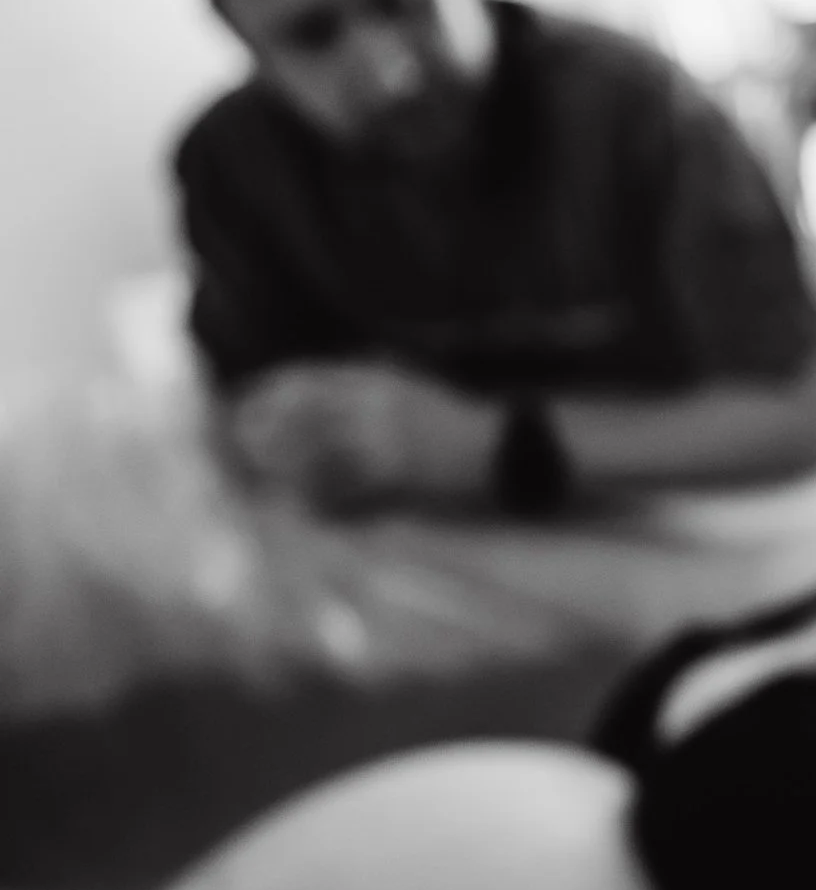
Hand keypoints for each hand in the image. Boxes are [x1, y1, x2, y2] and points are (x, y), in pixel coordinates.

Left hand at [226, 362, 498, 512]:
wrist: (509, 449)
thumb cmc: (451, 422)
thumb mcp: (402, 387)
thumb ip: (353, 389)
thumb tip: (293, 399)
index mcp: (372, 376)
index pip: (296, 383)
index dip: (257, 400)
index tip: (233, 416)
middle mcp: (372, 403)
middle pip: (293, 421)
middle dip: (257, 441)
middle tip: (236, 461)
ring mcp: (384, 439)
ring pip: (310, 460)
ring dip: (283, 478)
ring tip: (266, 491)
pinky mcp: (399, 476)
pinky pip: (342, 492)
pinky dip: (319, 504)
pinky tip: (308, 513)